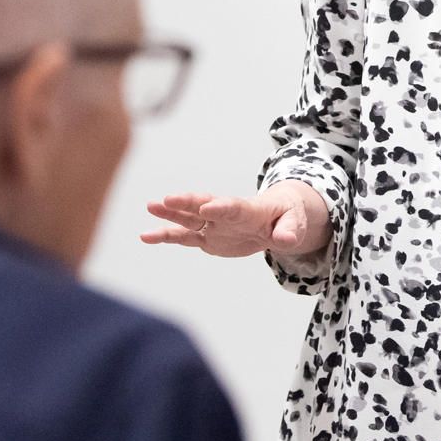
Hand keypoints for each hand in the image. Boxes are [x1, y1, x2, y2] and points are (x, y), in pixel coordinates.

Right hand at [140, 182, 330, 259]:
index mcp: (248, 209)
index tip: (207, 207)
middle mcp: (225, 214)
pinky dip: (166, 236)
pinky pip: (184, 237)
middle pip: (204, 205)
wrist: (277, 218)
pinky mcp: (207, 237)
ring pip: (189, 218)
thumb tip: (286, 240)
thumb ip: (289, 230)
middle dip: (187, 203)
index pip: (233, 207)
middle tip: (166, 200)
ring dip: (170, 214)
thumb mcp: (295, 223)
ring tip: (149, 207)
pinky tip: (146, 236)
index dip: (221, 207)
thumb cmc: (287, 217)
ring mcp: (214, 225)